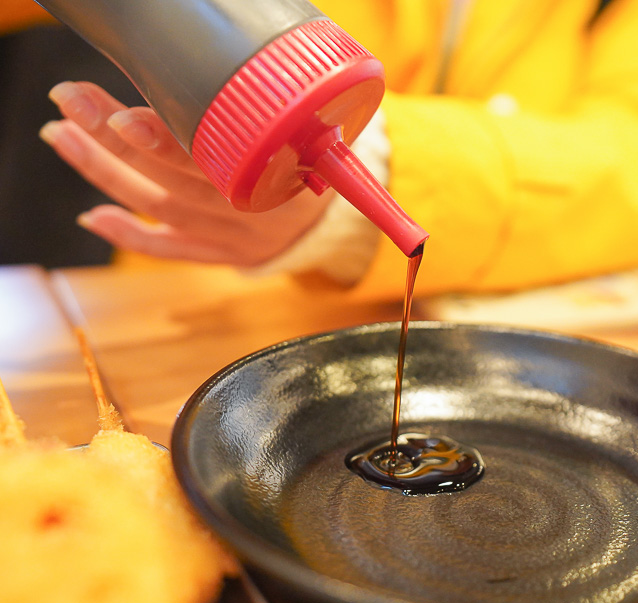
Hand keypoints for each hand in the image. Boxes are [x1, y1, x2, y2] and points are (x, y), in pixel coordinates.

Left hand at [39, 81, 334, 266]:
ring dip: (107, 174)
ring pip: (162, 209)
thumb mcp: (305, 132)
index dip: (166, 141)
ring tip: (63, 135)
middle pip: (173, 181)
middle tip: (72, 104)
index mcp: (278, 176)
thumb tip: (188, 71)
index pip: (213, 160)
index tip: (122, 115)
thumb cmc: (310, 163)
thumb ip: (257, 109)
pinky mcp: (222, 254)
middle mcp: (252, 212)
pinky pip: (173, 250)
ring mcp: (234, 237)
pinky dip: (131, 235)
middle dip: (115, 142)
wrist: (333, 223)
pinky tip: (94, 214)